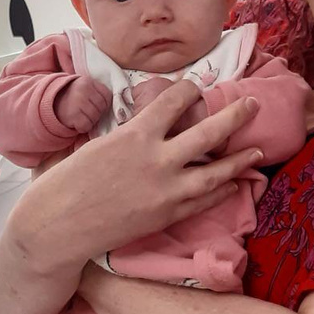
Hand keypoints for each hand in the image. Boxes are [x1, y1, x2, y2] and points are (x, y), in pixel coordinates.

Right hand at [5, 82, 262, 270]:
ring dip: (238, 160)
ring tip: (257, 150)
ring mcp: (165, 191)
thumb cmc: (67, 182)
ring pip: (214, 172)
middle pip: (208, 133)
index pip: (174, 101)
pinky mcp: (165, 216)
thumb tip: (143, 124)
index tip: (196, 88)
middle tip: (253, 105)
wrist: (57, 226)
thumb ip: (128, 135)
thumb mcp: (97, 144)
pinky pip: (203, 201)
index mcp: (135, 134)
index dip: (189, 90)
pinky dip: (221, 191)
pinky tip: (233, 183)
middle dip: (234, 116)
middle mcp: (157, 159)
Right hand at [54, 76, 112, 132]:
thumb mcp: (84, 87)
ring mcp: (78, 103)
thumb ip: (97, 92)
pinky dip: (83, 127)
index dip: (104, 104)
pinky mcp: (73, 115)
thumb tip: (118, 105)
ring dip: (90, 121)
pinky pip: (86, 126)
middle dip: (97, 113)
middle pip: (102, 108)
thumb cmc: (72, 97)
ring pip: (95, 118)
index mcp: (88, 82)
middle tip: (86, 112)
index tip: (95, 105)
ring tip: (81, 116)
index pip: (107, 96)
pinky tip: (76, 122)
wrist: (49, 103)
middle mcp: (83, 91)